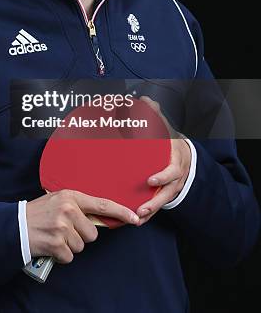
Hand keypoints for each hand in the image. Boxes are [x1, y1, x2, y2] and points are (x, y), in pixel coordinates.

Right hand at [26, 189, 139, 262]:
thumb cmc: (39, 213)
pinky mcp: (57, 243)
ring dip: (69, 246)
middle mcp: (69, 210)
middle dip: (81, 236)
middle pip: (92, 233)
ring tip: (55, 236)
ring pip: (81, 246)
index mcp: (71, 196)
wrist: (15, 225)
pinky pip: (70, 256)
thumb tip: (100, 218)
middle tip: (64, 230)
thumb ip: (78, 206)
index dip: (121, 212)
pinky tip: (51, 245)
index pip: (102, 205)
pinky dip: (61, 255)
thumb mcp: (59, 201)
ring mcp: (63, 227)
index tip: (135, 218)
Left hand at [135, 96, 191, 225]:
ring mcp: (172, 188)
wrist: (186, 156)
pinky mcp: (165, 194)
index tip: (151, 180)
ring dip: (150, 212)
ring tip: (137, 219)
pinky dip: (148, 215)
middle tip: (142, 209)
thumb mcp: (167, 128)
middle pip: (167, 193)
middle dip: (155, 202)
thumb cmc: (171, 142)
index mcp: (176, 161)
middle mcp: (176, 178)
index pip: (172, 171)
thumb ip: (156, 115)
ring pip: (163, 203)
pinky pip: (158, 206)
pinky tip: (136, 221)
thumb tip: (146, 100)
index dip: (163, 176)